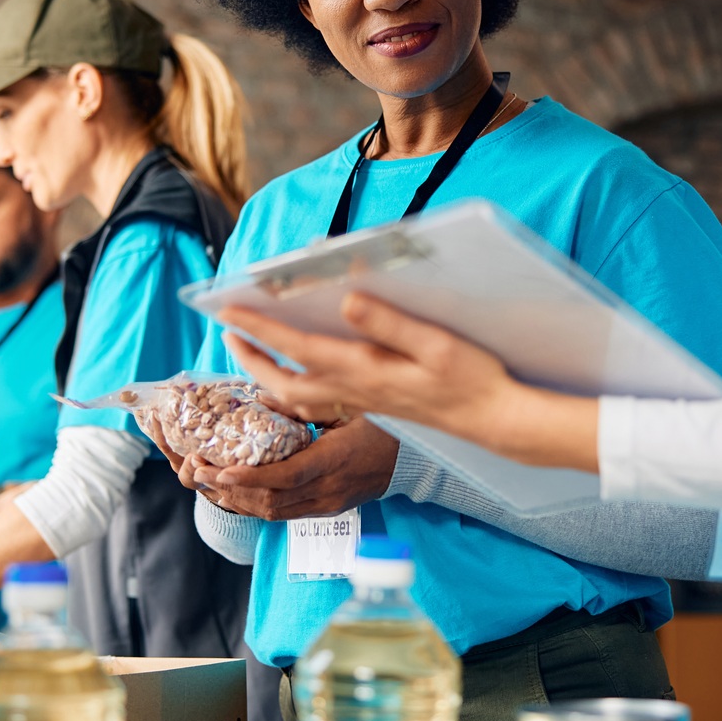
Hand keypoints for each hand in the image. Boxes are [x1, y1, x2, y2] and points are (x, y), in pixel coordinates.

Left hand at [185, 417, 398, 520]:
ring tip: (206, 479)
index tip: (219, 470)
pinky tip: (234, 490)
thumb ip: (305, 406)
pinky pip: (283, 514)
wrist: (412, 460)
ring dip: (236, 499)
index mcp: (335, 462)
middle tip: (197, 470)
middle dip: (229, 490)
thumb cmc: (382, 425)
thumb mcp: (347, 406)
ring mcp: (327, 505)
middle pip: (271, 502)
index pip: (286, 478)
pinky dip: (254, 504)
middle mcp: (329, 491)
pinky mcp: (326, 511)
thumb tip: (260, 397)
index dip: (250, 478)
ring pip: (273, 513)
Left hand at [218, 295, 600, 473]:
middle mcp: (356, 392)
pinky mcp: (374, 408)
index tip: (226, 311)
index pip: (298, 348)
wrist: (495, 420)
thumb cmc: (473, 379)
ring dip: (268, 377)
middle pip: (284, 382)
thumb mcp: (436, 343)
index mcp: (366, 372)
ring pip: (299, 398)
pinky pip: (319, 404)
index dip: (260, 328)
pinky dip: (294, 391)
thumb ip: (389, 322)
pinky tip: (296, 378)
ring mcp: (364, 404)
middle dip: (251, 358)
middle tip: (227, 332)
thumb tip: (347, 300)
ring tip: (252, 354)